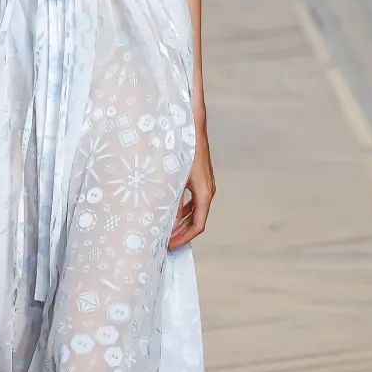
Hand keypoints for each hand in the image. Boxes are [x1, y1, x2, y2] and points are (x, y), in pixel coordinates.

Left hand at [169, 131, 214, 249]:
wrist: (191, 126)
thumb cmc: (182, 149)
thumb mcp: (173, 178)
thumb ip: (171, 201)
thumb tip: (167, 223)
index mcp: (204, 192)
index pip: (198, 225)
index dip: (184, 238)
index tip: (169, 245)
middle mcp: (207, 190)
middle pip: (196, 220)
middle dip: (181, 233)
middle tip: (163, 242)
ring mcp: (204, 184)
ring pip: (195, 210)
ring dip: (181, 222)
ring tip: (164, 230)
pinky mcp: (199, 178)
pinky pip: (192, 200)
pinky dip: (182, 209)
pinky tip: (167, 211)